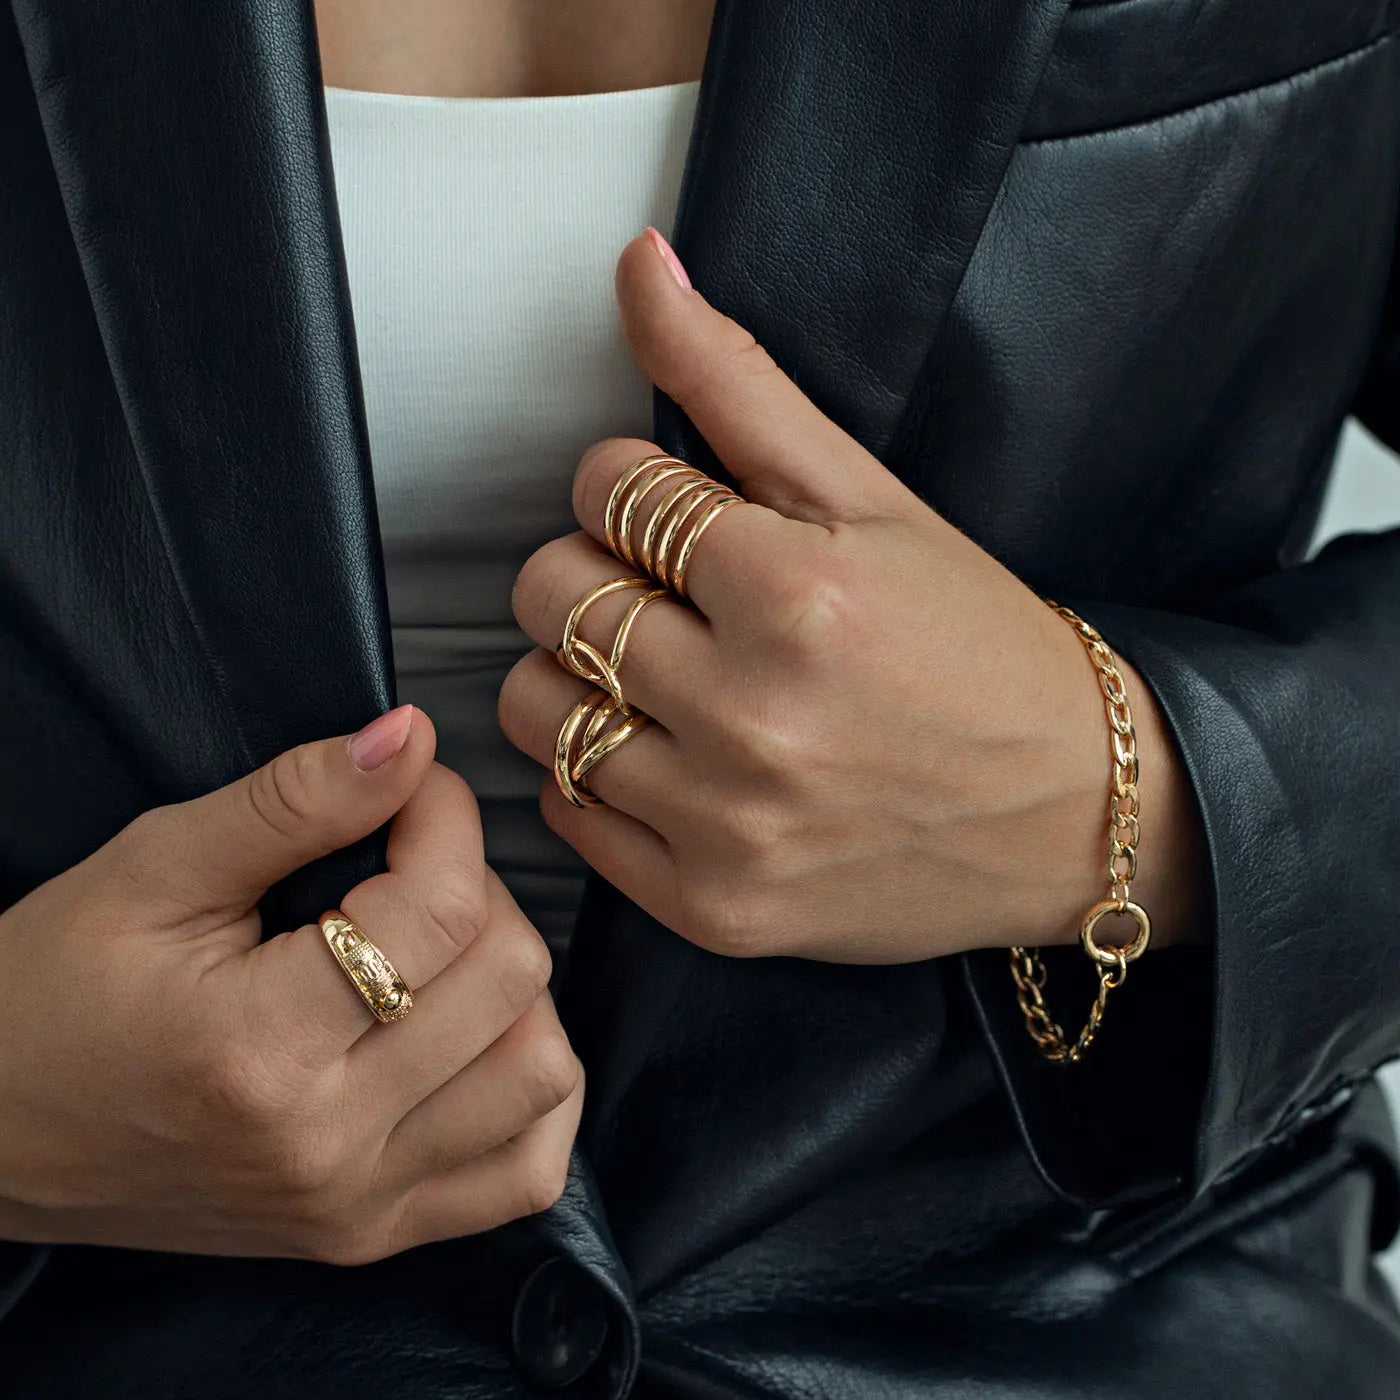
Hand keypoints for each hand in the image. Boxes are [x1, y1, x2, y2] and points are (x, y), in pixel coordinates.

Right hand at [0, 706, 580, 1263]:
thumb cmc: (46, 996)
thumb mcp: (153, 869)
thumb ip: (293, 799)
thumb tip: (411, 737)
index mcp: (258, 1051)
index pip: (443, 910)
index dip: (445, 815)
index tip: (410, 788)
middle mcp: (326, 1145)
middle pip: (511, 980)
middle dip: (482, 887)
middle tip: (412, 866)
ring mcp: (358, 1204)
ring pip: (543, 1074)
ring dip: (516, 987)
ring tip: (440, 954)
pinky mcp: (370, 1234)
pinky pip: (526, 1171)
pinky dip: (532, 1092)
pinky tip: (477, 1039)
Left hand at [499, 229, 1207, 963]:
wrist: (1074, 811)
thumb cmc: (977, 645)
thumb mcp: (872, 498)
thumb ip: (737, 380)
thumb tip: (637, 264)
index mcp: (793, 592)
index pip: (602, 487)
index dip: (629, 490)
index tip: (680, 521)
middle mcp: (751, 717)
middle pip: (549, 594)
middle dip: (590, 572)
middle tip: (667, 595)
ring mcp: (727, 826)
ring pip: (534, 708)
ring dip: (576, 675)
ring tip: (658, 676)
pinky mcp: (715, 909)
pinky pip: (568, 813)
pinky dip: (594, 774)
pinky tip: (668, 756)